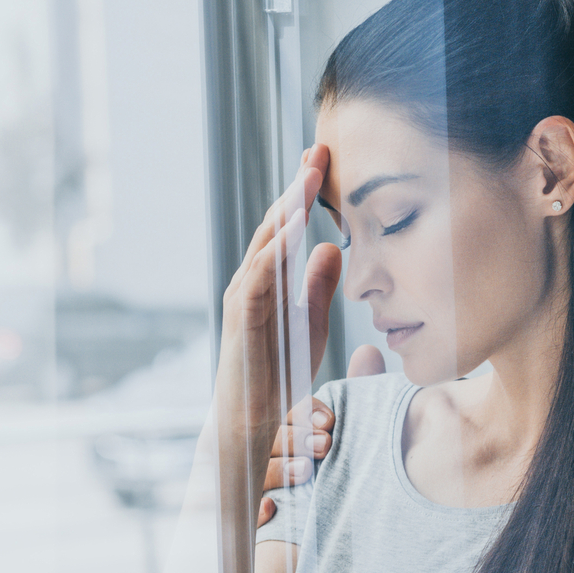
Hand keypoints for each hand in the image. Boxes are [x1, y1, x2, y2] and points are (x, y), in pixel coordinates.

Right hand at [218, 148, 341, 443]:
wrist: (251, 421)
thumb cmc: (277, 374)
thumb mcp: (309, 323)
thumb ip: (317, 287)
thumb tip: (331, 248)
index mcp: (268, 280)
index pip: (288, 228)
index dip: (305, 194)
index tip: (326, 160)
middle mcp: (251, 281)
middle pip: (275, 224)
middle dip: (295, 187)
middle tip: (318, 150)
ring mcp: (243, 297)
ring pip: (266, 242)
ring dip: (288, 207)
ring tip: (310, 176)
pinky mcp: (242, 317)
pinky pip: (260, 274)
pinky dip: (277, 247)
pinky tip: (297, 225)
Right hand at [255, 343, 383, 525]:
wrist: (339, 536)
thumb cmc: (341, 475)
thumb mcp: (348, 432)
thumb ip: (358, 392)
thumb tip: (367, 350)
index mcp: (290, 429)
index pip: (290, 414)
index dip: (308, 415)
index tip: (331, 423)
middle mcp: (268, 454)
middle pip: (269, 439)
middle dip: (295, 439)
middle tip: (325, 446)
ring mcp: (256, 488)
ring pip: (255, 472)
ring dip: (278, 471)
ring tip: (303, 471)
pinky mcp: (252, 522)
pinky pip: (244, 514)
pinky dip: (257, 512)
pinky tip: (271, 509)